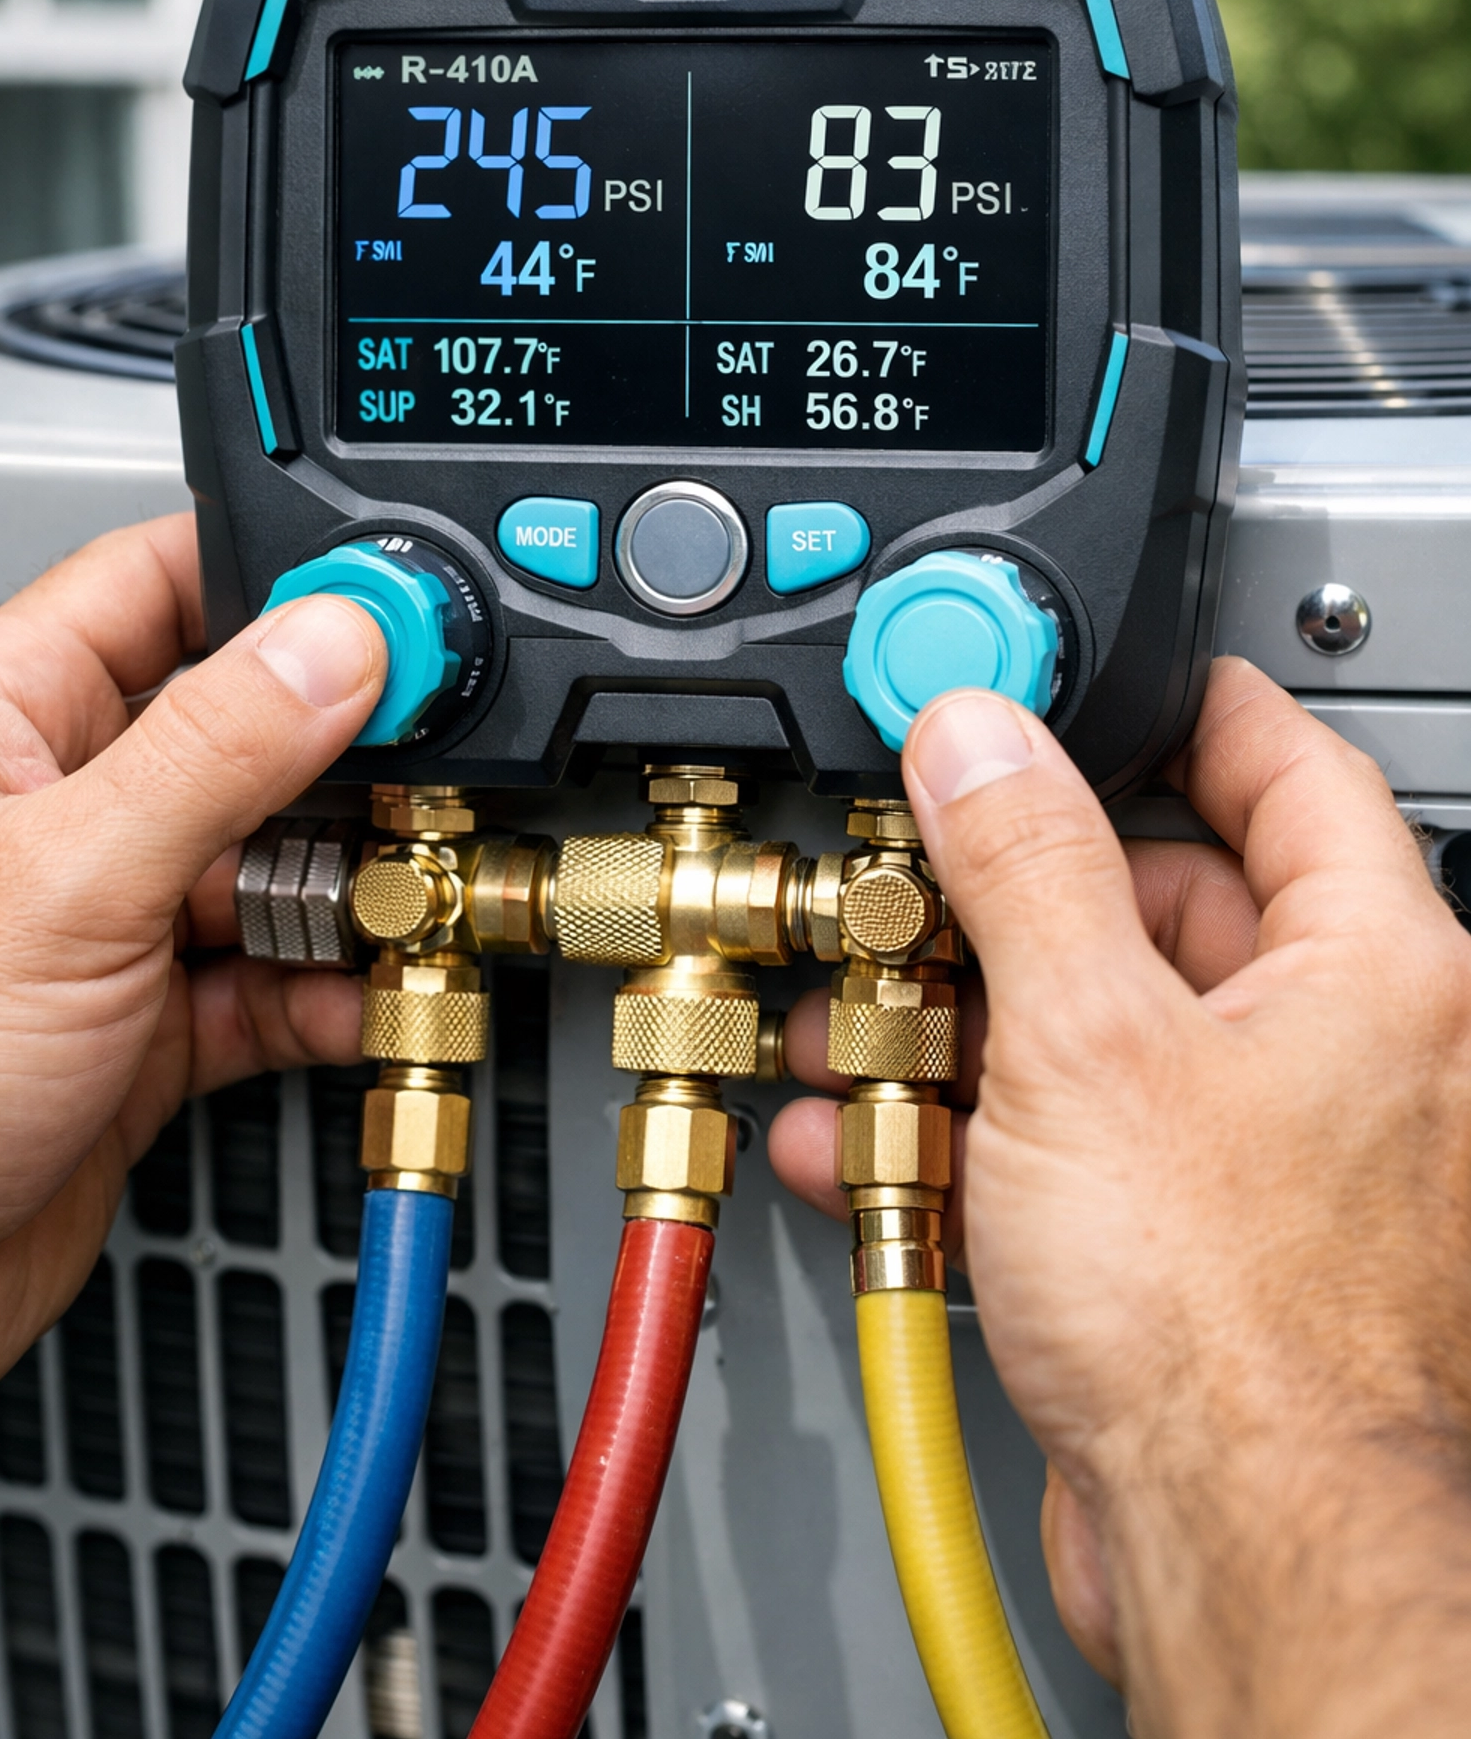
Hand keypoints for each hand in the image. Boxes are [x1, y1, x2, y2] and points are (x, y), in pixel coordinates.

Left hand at [0, 513, 383, 1407]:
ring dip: (352, 884)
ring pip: (272, 859)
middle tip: (427, 774)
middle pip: (246, 726)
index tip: (399, 607)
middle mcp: (64, 805)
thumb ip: (217, 751)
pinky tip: (368, 995)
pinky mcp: (147, 1026)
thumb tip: (341, 639)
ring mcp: (110, 918)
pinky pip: (272, 979)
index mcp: (7, 718)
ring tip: (407, 898)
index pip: (163, 584)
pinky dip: (333, 991)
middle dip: (348, 753)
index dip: (280, 583)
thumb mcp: (68, 882)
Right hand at [770, 659, 1470, 1738]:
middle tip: (912, 869)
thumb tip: (978, 735)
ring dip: (962, 1020)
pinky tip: (873, 1139)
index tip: (1083, 679)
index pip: (1287, 767)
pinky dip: (975, 1130)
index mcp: (1380, 971)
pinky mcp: (1197, 1248)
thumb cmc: (1234, 1329)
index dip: (1175, 708)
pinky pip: (1078, 1142)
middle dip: (1012, 895)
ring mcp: (1273, 1157)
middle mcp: (1348, 1056)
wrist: (1236, 1558)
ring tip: (856, 1017)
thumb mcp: (1086, 1035)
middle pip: (1165, 904)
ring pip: (1102, 1033)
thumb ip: (1026, 857)